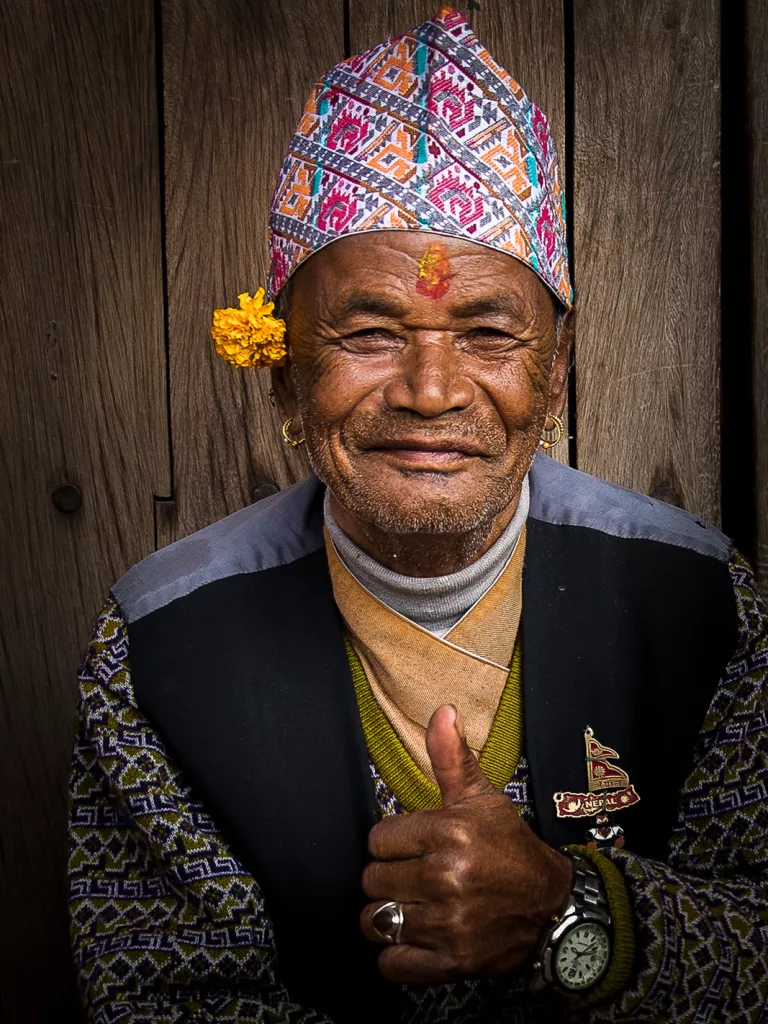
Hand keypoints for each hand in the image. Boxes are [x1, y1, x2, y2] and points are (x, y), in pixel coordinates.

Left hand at [360, 704, 572, 983]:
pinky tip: (412, 937)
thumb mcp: (483, 799)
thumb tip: (442, 710)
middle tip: (412, 875)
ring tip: (409, 904)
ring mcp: (448, 924)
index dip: (392, 842)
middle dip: (388, 876)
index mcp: (449, 833)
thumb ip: (452, 757)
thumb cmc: (510, 848)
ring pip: (377, 921)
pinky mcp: (451, 962)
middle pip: (373, 879)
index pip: (378, 839)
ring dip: (387, 915)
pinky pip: (392, 963)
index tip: (412, 845)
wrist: (553, 907)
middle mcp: (446, 878)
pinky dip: (396, 954)